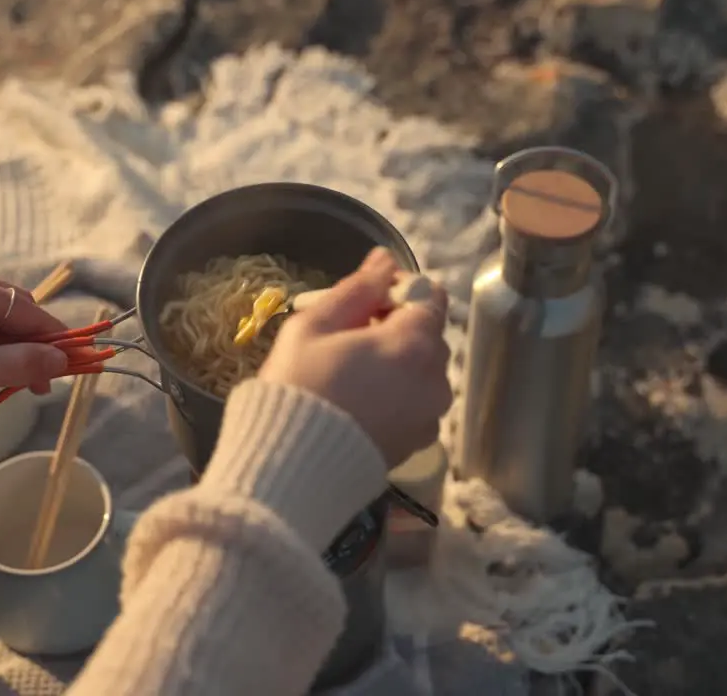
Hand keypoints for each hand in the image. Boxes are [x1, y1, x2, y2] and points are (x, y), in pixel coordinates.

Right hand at [257, 247, 452, 468]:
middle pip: (428, 334)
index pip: (431, 295)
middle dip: (396, 327)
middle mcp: (435, 378)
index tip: (364, 301)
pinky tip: (359, 402)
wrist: (292, 467)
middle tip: (348, 337)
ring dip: (398, 362)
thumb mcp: (315, 326)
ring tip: (351, 373)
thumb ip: (357, 288)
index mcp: (414, 343)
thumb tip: (385, 259)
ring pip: (423, 370)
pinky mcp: (418, 443)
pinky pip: (416, 403)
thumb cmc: (298, 388)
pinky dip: (397, 394)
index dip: (399, 290)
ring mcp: (430, 415)